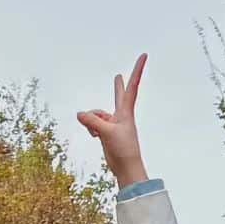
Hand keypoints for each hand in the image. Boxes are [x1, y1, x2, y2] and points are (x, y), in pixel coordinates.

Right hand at [76, 52, 147, 186]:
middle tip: (119, 76)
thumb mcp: (106, 133)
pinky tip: (94, 137)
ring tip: (97, 134)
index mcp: (126, 112)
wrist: (126, 168)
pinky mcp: (106, 133)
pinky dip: (90, 128)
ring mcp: (113, 124)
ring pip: (96, 114)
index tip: (144, 55)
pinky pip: (93, 124)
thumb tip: (79, 114)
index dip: (137, 70)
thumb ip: (92, 121)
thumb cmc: (123, 149)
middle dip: (118, 86)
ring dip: (91, 121)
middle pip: (119, 96)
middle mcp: (121, 115)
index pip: (132, 86)